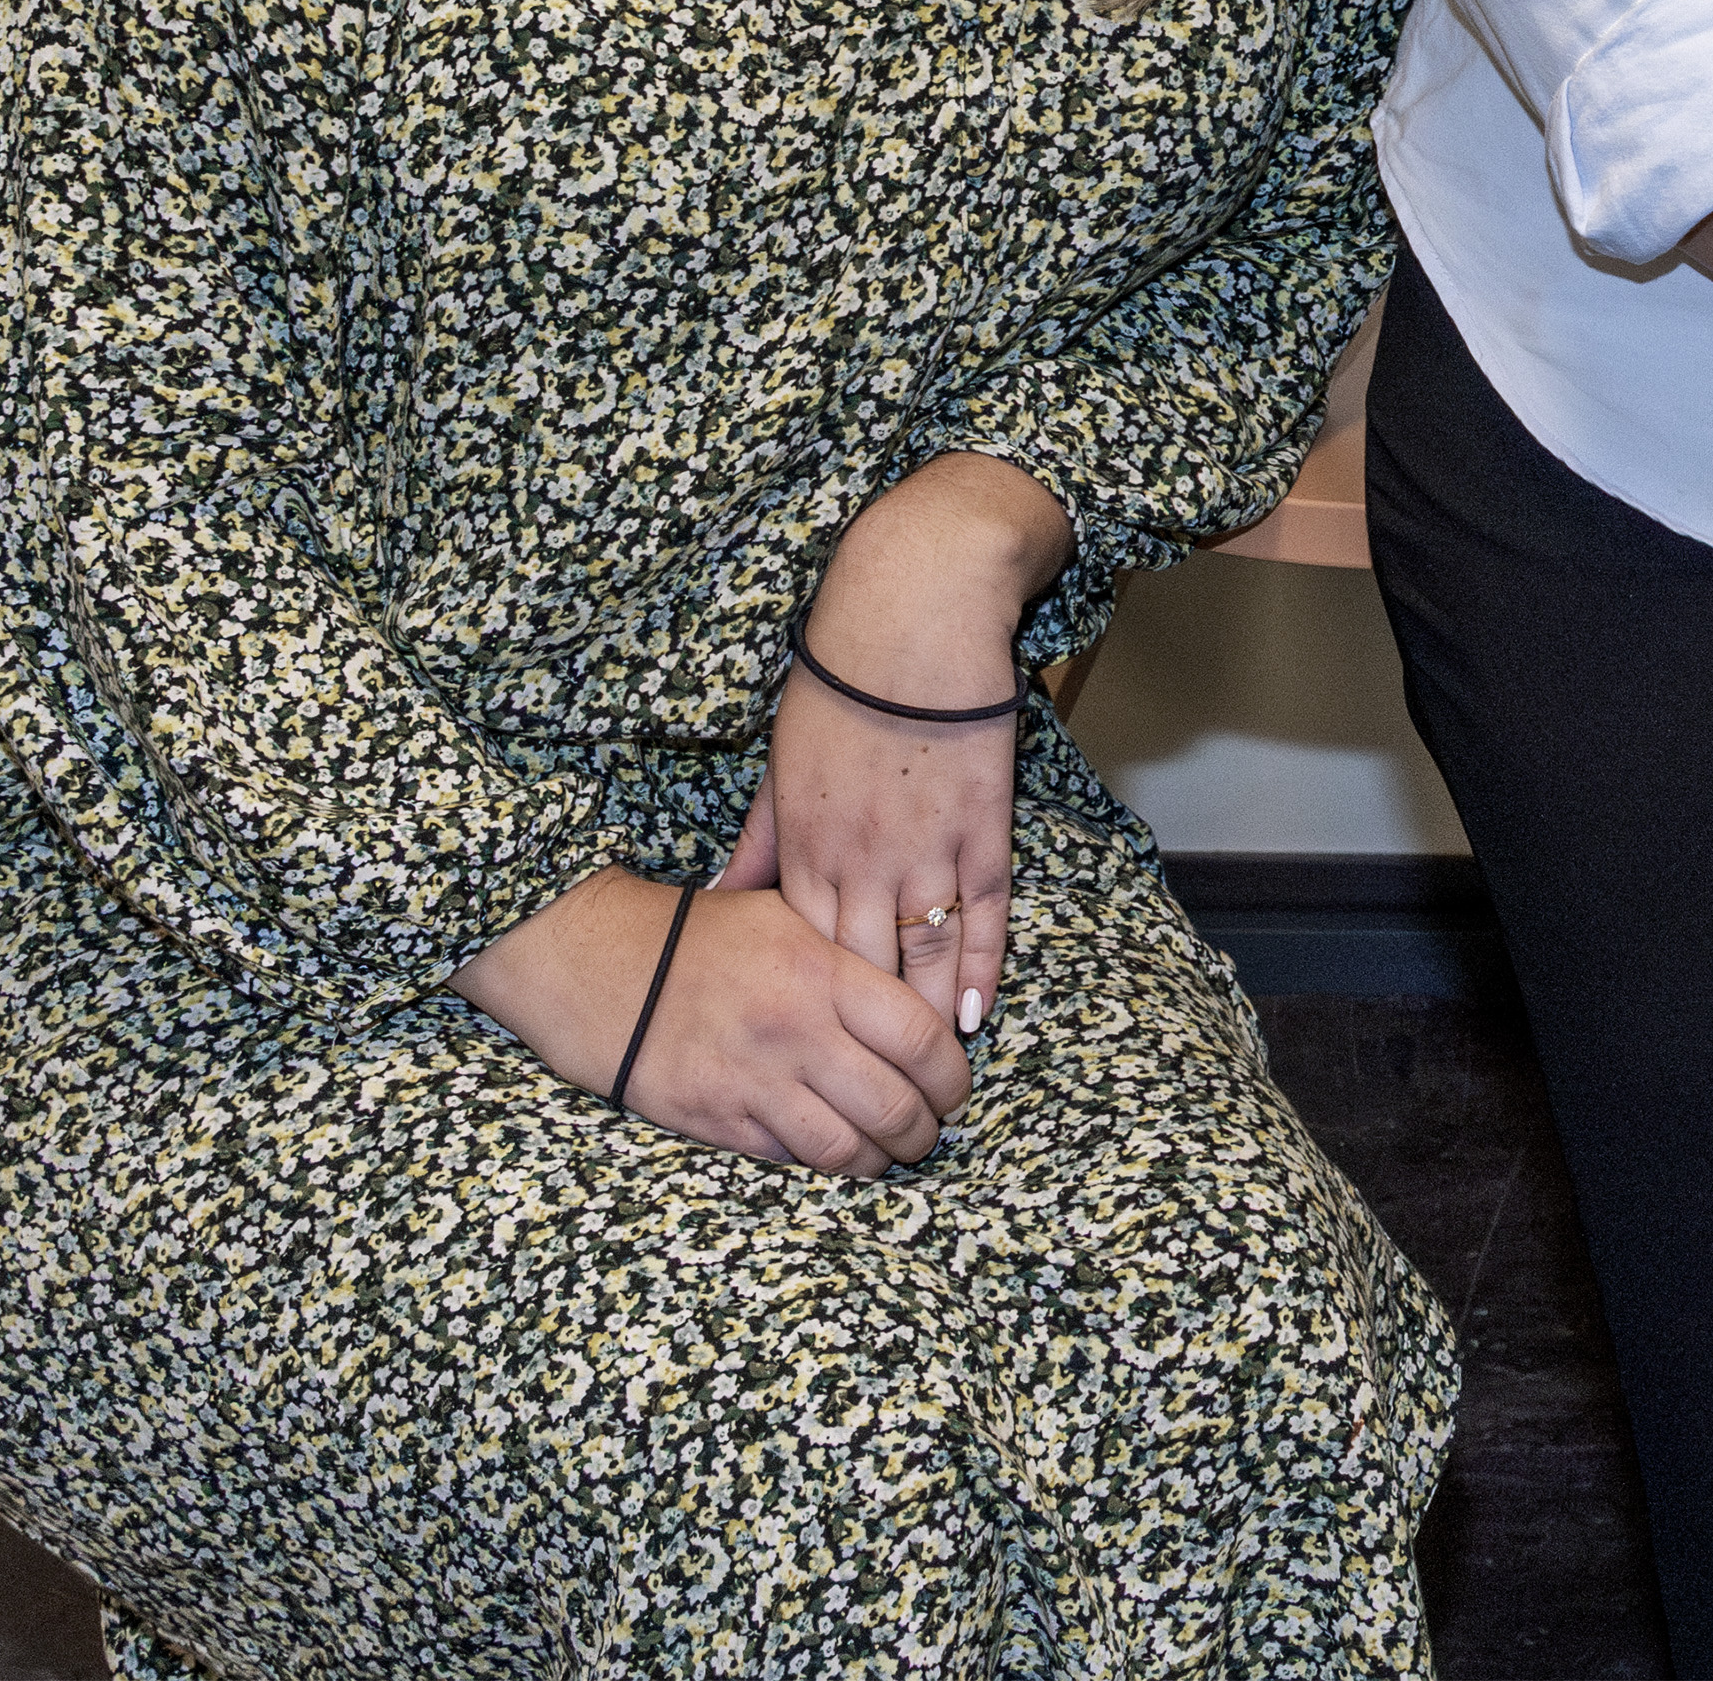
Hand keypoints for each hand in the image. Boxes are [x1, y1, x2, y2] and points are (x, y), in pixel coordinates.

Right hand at [452, 854, 972, 1173]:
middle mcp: (797, 1031)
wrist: (598, 963)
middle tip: (930, 1130)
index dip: (953, 1077)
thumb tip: (921, 997)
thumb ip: (851, 957)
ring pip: (847, 1149)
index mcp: (824, 972)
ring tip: (890, 1154)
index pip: (921, 1039)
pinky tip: (837, 1156)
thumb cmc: (701, 935)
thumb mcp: (786, 916)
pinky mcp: (716, 1120)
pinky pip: (792, 1160)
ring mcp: (755, 1081)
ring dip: (881, 1161)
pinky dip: (825, 1166)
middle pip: (894, 1105)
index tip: (955, 1088)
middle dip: (925, 1130)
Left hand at [769, 454, 1070, 1031]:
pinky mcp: (982, 826)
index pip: (805, 955)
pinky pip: (985, 915)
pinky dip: (983, 967)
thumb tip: (728, 895)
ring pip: (926, 959)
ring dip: (930, 1023)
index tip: (815, 1058)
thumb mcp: (780, 760)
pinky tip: (981, 1012)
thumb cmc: (839, 681)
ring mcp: (925, 848)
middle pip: (863, 975)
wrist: (910, 616)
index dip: (814, 1014)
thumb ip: (759, 837)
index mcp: (804, 846)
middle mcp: (861, 861)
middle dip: (869, 1042)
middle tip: (877, 1096)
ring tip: (933, 1074)